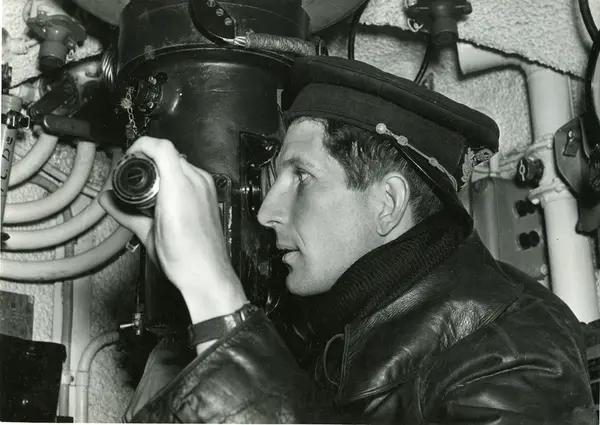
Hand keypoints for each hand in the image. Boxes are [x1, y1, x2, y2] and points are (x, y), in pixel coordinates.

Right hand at [99, 137, 247, 322]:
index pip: (160, 147)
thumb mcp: (146, 233)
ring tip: (150, 188)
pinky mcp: (211, 195)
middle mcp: (196, 181)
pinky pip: (192, 177)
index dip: (140, 147)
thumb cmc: (184, 256)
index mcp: (179, 185)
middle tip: (135, 175)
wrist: (206, 273)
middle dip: (149, 161)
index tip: (130, 158)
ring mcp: (206, 187)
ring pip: (181, 164)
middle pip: (169, 154)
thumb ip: (124, 212)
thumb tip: (108, 200)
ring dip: (164, 170)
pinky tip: (167, 197)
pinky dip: (177, 181)